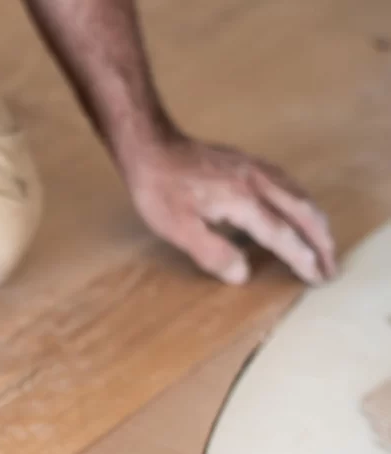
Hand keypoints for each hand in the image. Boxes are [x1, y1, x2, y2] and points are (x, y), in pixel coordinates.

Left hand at [127, 136, 335, 285]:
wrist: (151, 146)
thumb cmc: (160, 190)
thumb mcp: (179, 230)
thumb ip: (213, 253)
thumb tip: (243, 274)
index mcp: (242, 200)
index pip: (282, 235)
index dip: (301, 258)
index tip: (316, 278)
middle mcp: (256, 181)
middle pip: (302, 212)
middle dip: (321, 242)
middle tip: (331, 267)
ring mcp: (254, 168)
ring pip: (299, 195)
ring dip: (316, 221)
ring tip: (325, 244)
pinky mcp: (248, 163)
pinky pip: (288, 183)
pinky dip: (303, 202)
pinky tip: (301, 210)